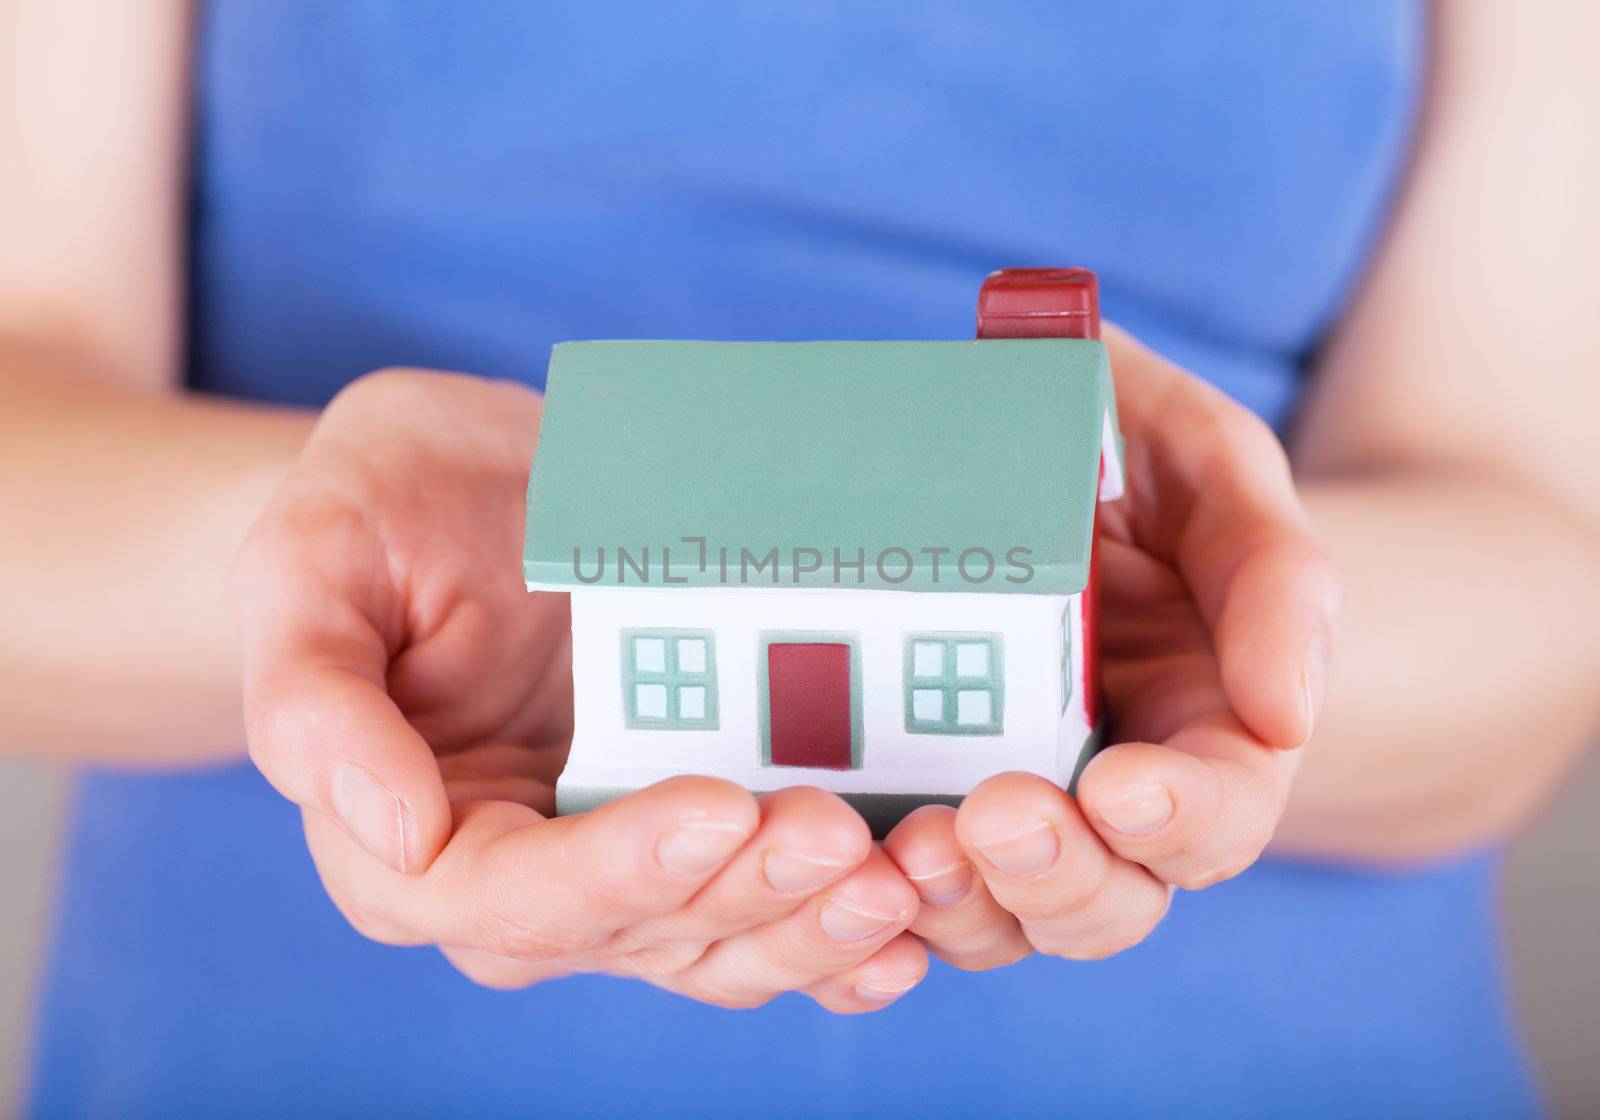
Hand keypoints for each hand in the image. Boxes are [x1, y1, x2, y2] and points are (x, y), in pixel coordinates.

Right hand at [235, 370, 925, 1011]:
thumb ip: (314, 697)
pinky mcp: (687, 834)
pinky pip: (760, 904)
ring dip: (812, 925)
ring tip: (905, 876)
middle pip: (636, 929)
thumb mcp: (308, 561)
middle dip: (746, 892)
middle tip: (844, 834)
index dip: (615, 869)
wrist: (458, 487)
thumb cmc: (373, 511)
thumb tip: (393, 831)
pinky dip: (834, 924)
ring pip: (715, 940)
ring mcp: (612, 865)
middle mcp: (514, 882)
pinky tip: (914, 912)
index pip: (512, 894)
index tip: (716, 806)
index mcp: (405, 843)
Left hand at [883, 325, 1340, 966]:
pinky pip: (904, 878)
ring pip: (1002, 914)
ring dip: (964, 902)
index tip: (1119, 786)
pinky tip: (848, 851)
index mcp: (1202, 722)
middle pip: (1109, 900)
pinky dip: (884, 889)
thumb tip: (1287, 718)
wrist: (995, 420)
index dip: (1180, 820)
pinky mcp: (909, 786)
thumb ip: (1272, 574)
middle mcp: (1105, 784)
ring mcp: (1004, 792)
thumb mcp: (1211, 464)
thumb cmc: (1128, 442)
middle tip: (995, 817)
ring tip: (915, 846)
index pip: (1218, 815)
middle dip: (1059, 877)